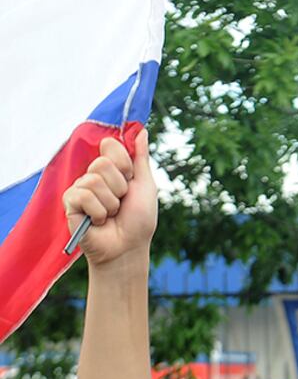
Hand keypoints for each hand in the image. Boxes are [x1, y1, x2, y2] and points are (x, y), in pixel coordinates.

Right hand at [62, 129, 157, 268]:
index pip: (110, 145)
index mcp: (112, 169)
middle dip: (119, 187)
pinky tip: (98, 221)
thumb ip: (141, 159)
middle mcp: (94, 175)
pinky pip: (83, 196)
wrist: (128, 247)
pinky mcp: (69, 202)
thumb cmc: (139, 220)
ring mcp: (80, 188)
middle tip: (121, 202)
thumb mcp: (146, 186)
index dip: (124, 163)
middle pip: (102, 164)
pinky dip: (98, 211)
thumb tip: (142, 131)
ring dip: (110, 203)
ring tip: (111, 214)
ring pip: (94, 181)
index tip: (130, 179)